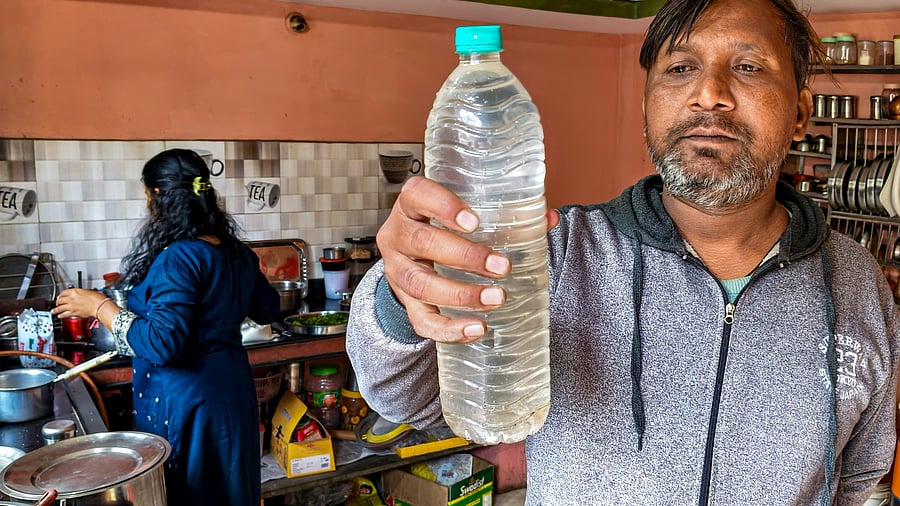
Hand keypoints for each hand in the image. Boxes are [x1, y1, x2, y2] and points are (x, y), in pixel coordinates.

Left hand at [52, 288, 107, 319]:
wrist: (99, 306)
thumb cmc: (97, 298)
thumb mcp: (89, 291)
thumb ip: (82, 294)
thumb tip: (81, 295)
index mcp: (74, 291)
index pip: (63, 292)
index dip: (61, 294)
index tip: (60, 296)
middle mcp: (71, 298)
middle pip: (60, 300)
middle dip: (57, 302)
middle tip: (56, 303)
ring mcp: (71, 306)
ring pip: (59, 308)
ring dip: (55, 310)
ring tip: (53, 311)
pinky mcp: (73, 313)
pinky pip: (64, 314)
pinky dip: (61, 315)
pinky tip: (60, 316)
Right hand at [378, 176, 558, 342]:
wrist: (413, 259)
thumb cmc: (443, 229)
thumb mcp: (463, 215)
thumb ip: (504, 214)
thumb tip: (549, 218)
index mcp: (411, 206)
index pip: (417, 194)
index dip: (443, 206)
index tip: (474, 221)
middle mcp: (398, 236)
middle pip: (422, 242)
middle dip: (465, 256)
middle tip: (502, 266)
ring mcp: (397, 271)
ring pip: (420, 283)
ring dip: (460, 293)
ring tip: (495, 298)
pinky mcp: (405, 302)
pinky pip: (421, 320)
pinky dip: (449, 329)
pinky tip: (476, 328)